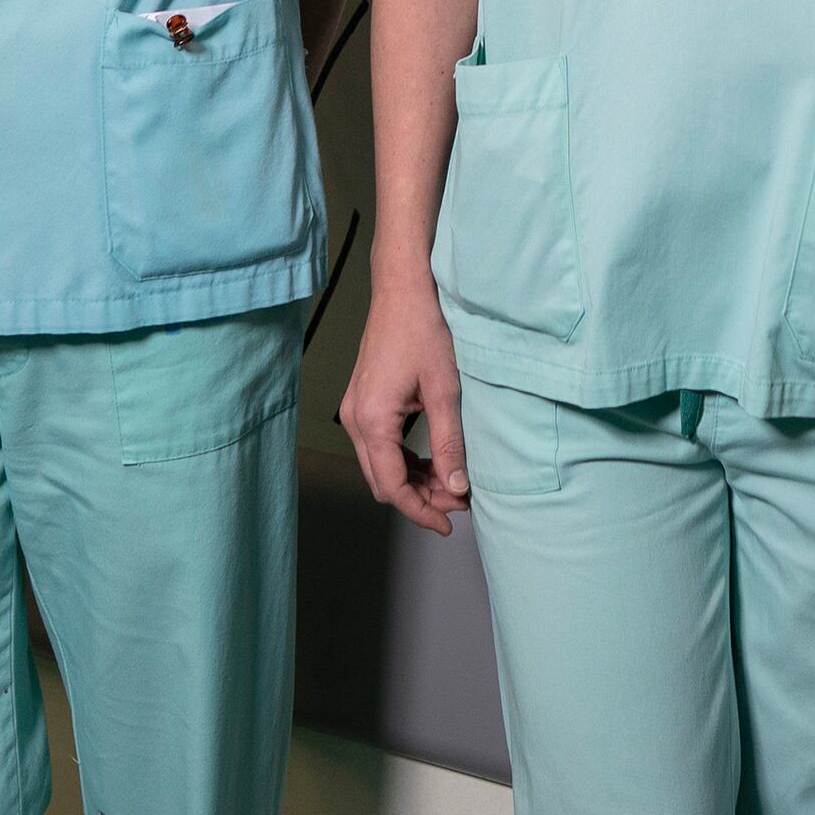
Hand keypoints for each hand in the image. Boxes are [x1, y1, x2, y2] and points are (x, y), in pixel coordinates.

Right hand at [340, 281, 470, 534]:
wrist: (403, 289)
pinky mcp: (363, 402)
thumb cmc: (423, 329)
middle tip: (458, 501)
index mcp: (372, 420)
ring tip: (451, 483)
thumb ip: (449, 443)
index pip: (392, 486)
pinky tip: (432, 461)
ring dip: (413, 480)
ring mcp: (355, 410)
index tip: (447, 524)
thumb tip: (457, 487)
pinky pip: (379, 446)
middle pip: (382, 481)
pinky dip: (404, 460)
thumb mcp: (445, 390)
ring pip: (379, 466)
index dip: (420, 511)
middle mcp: (355, 419)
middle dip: (419, 498)